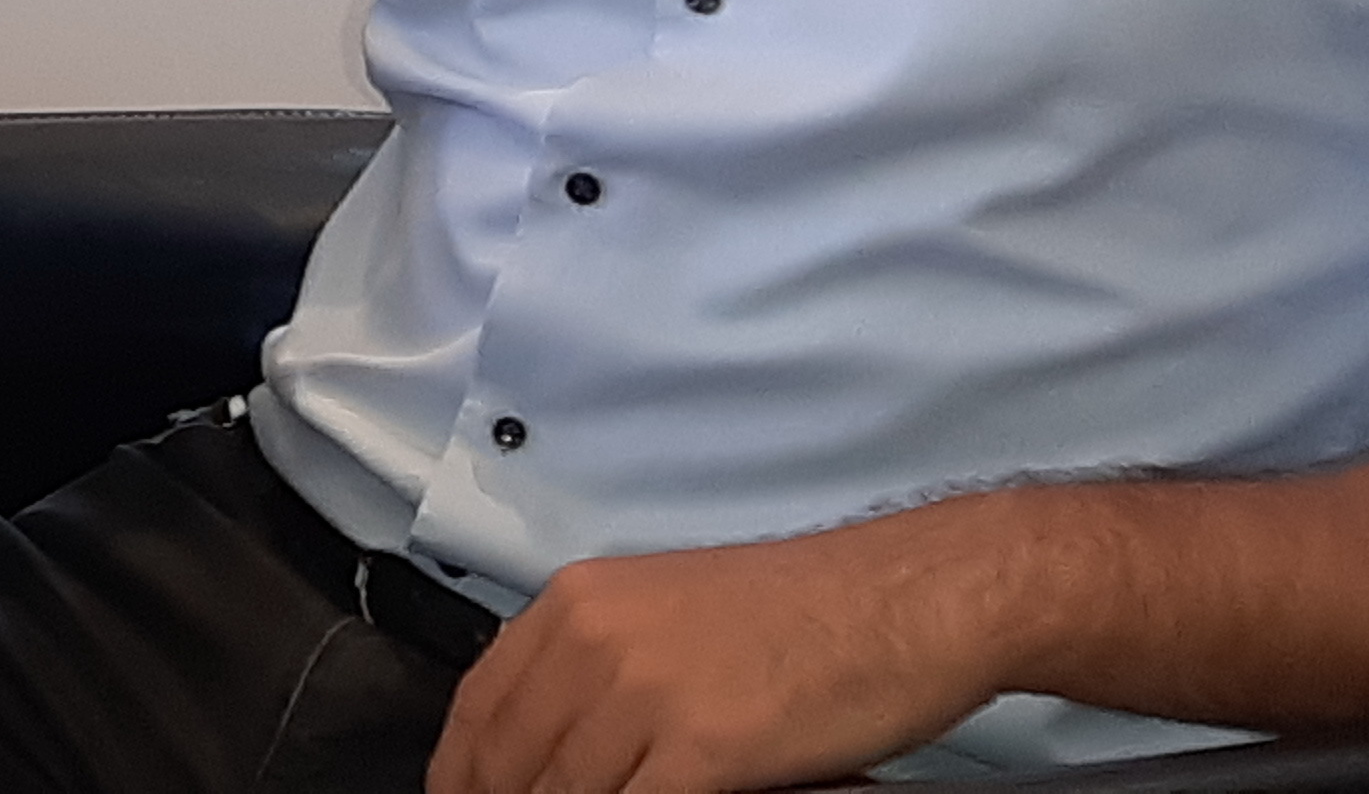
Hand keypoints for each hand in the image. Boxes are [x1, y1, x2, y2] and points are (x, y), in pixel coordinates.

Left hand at [433, 504, 1016, 793]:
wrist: (907, 597)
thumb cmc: (807, 609)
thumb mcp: (668, 614)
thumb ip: (600, 669)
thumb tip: (554, 740)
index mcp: (578, 603)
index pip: (478, 708)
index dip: (460, 772)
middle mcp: (595, 640)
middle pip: (508, 761)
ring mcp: (645, 693)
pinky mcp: (703, 746)